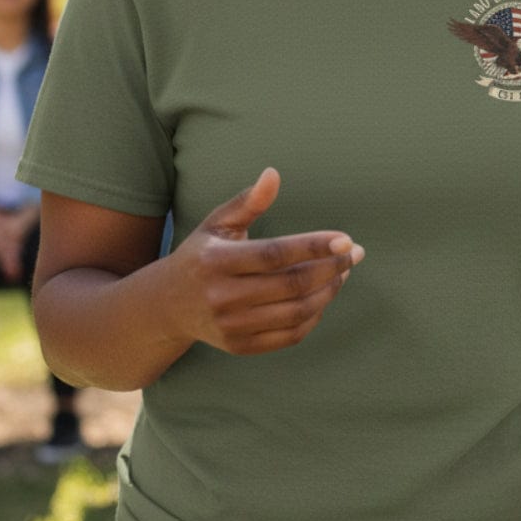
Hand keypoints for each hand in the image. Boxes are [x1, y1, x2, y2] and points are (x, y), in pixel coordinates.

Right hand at [166, 168, 363, 355]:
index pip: (275, 254)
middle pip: (291, 285)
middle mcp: (222, 296)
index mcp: (217, 261)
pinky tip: (323, 295)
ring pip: (295, 312)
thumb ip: (248, 202)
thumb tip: (274, 174)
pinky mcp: (239, 346)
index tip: (345, 239)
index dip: (313, 247)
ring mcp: (231, 325)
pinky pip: (289, 335)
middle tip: (354, 253)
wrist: (166, 306)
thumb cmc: (201, 255)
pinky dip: (314, 317)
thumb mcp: (217, 223)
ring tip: (343, 272)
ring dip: (328, 292)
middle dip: (331, 268)